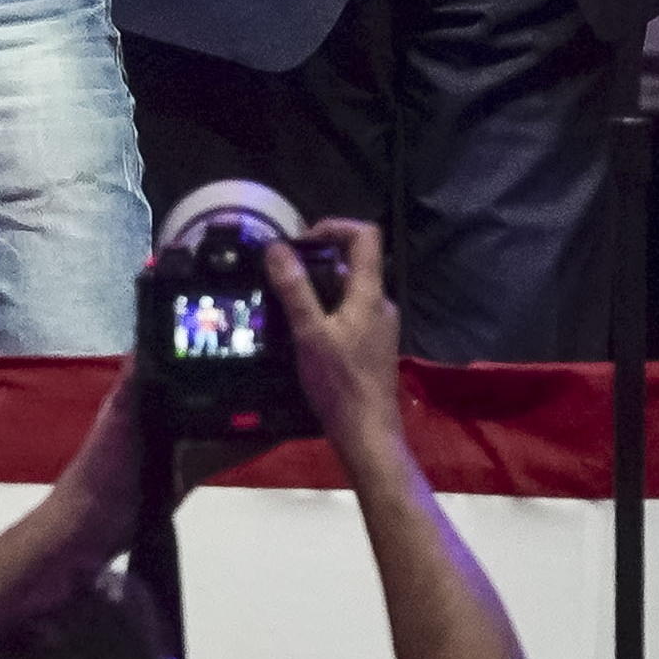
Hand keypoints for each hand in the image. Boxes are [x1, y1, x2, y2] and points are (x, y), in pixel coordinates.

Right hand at [262, 217, 408, 467]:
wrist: (367, 432)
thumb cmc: (340, 383)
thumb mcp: (309, 334)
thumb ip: (295, 290)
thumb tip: (278, 248)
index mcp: (370, 293)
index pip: (365, 236)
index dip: (335, 226)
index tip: (302, 240)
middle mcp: (381, 303)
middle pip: (355, 262)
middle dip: (319, 259)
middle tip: (284, 272)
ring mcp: (379, 325)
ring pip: (350, 290)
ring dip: (320, 287)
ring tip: (286, 301)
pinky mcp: (373, 345)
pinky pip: (351, 312)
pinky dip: (328, 309)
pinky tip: (303, 330)